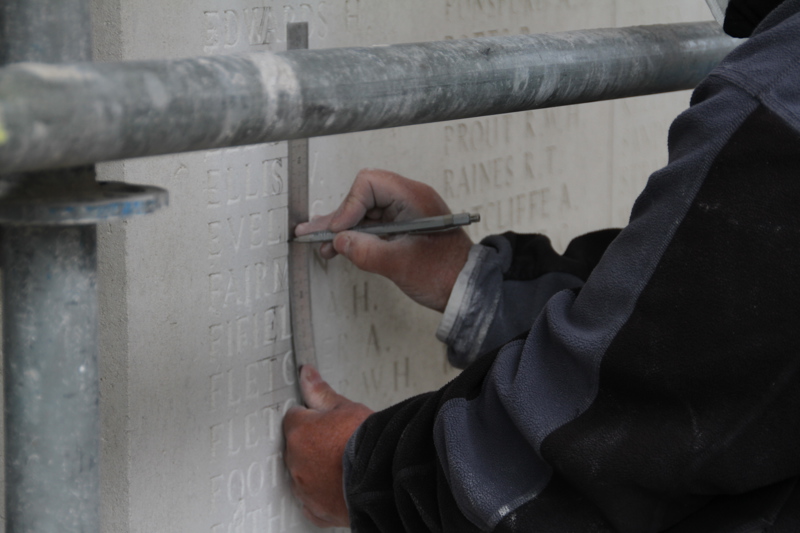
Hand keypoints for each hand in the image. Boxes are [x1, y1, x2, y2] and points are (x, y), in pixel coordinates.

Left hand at [283, 365, 372, 527]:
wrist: (386, 480)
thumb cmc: (370, 444)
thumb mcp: (348, 408)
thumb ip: (321, 392)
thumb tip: (307, 374)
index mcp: (299, 433)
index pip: (294, 417)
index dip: (312, 416)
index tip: (325, 420)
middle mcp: (296, 462)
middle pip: (297, 446)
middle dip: (313, 442)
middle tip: (338, 440)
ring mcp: (304, 488)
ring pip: (303, 472)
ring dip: (316, 467)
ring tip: (342, 463)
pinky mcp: (315, 510)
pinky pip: (311, 498)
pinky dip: (322, 492)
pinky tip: (339, 484)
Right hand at [295, 169, 472, 311]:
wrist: (467, 291)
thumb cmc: (446, 274)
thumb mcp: (401, 265)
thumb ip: (366, 251)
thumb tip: (340, 241)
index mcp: (414, 198)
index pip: (369, 185)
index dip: (348, 206)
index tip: (339, 231)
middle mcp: (409, 201)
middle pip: (364, 197)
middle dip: (339, 217)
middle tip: (315, 234)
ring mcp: (406, 215)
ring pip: (365, 213)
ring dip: (344, 229)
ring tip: (322, 245)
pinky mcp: (403, 230)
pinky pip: (374, 226)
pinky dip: (356, 237)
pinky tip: (338, 248)